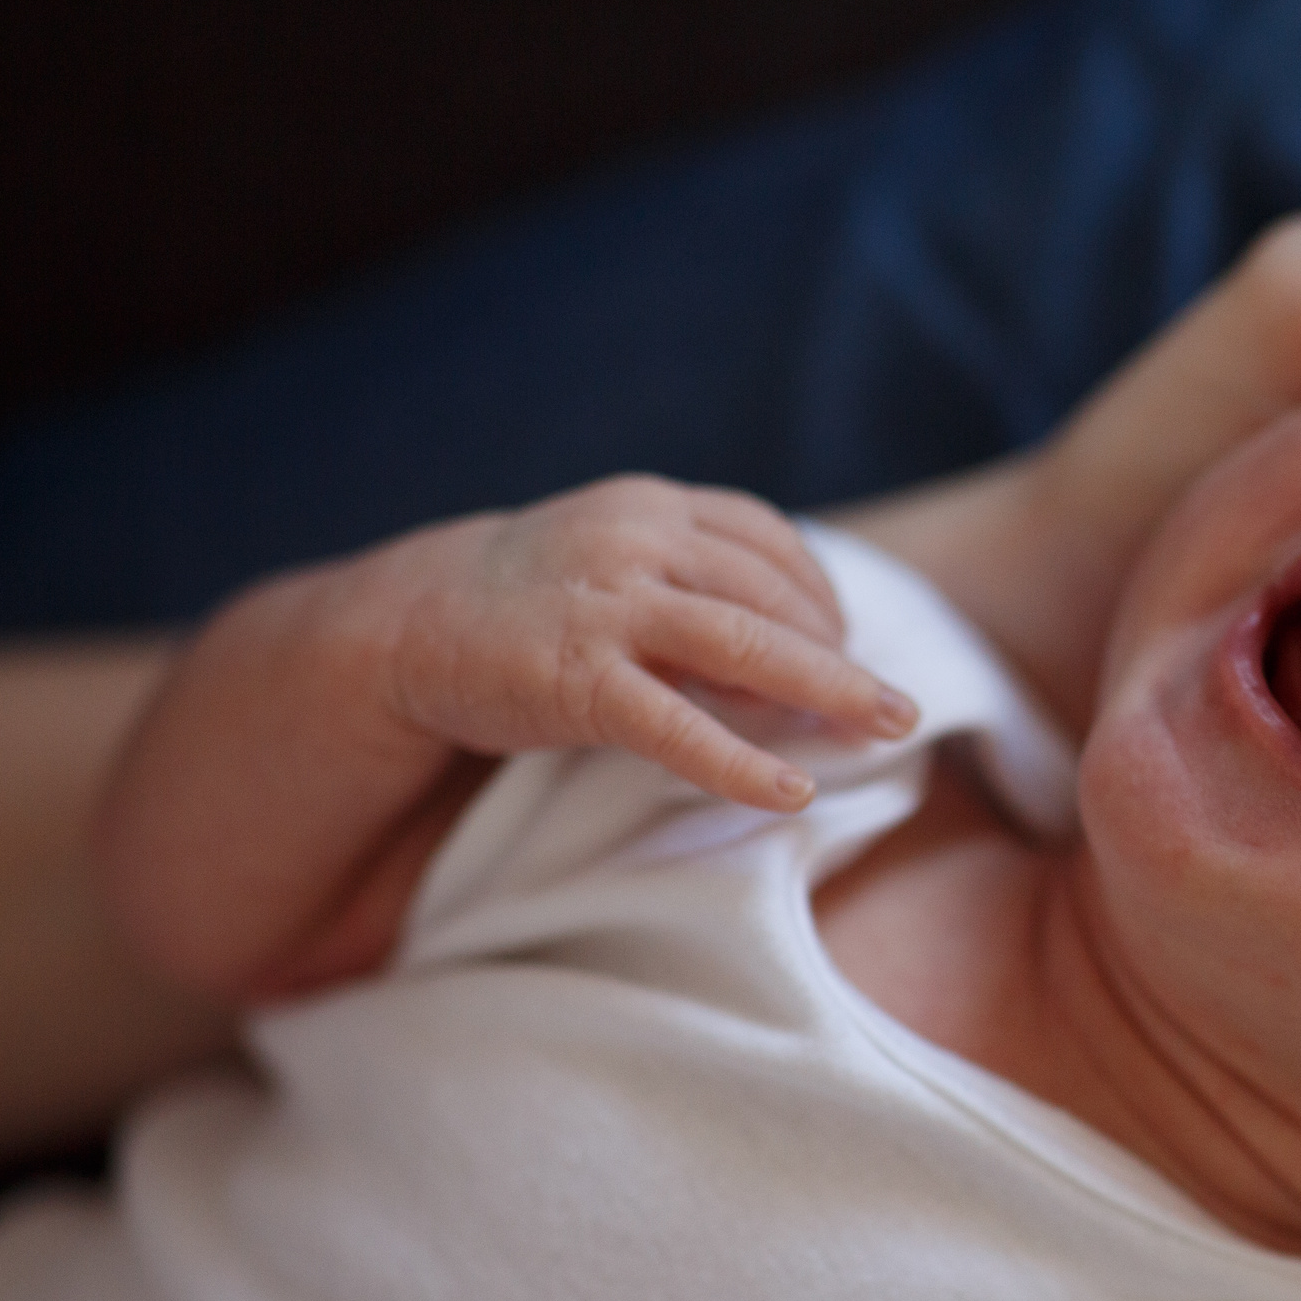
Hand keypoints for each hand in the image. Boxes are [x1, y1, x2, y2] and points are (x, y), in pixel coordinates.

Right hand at [373, 475, 916, 810]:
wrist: (402, 624)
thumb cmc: (528, 603)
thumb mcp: (614, 567)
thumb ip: (693, 588)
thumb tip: (789, 654)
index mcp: (653, 507)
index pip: (768, 540)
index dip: (821, 593)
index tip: (850, 642)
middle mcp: (639, 540)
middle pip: (773, 592)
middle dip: (843, 652)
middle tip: (898, 706)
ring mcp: (608, 605)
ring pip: (747, 644)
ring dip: (829, 690)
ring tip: (887, 731)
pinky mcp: (576, 678)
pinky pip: (678, 726)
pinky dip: (742, 761)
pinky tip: (792, 793)